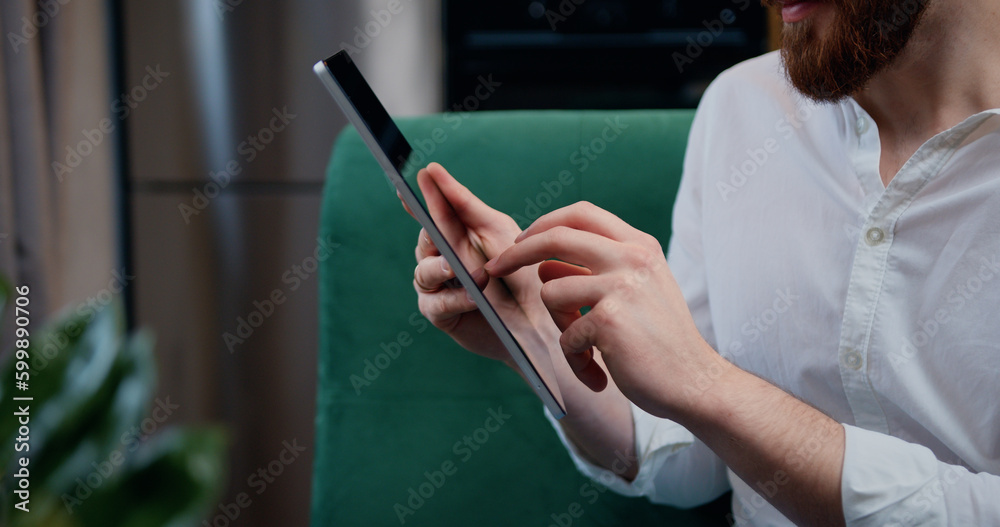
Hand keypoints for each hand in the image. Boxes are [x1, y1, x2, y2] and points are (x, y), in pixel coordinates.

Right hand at [406, 163, 565, 369]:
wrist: (538, 323)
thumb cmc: (520, 274)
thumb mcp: (496, 231)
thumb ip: (465, 205)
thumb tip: (433, 171)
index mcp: (455, 234)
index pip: (436, 210)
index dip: (429, 193)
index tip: (427, 173)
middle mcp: (441, 256)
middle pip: (427, 238)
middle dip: (432, 230)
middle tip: (438, 224)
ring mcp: (438, 286)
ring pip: (424, 271)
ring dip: (445, 270)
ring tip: (470, 273)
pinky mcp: (440, 313)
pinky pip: (436, 302)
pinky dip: (456, 299)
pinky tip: (474, 297)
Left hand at [484, 202, 723, 417]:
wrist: (694, 383)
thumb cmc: (660, 342)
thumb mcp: (638, 291)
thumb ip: (598, 270)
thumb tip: (545, 264)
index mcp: (639, 246)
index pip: (581, 213)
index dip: (544, 223)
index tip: (520, 240)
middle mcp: (633, 257)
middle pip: (555, 237)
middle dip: (516, 252)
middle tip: (494, 269)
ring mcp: (622, 285)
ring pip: (551, 291)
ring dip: (557, 325)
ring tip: (584, 349)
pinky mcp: (609, 319)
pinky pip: (564, 335)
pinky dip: (574, 358)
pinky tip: (598, 371)